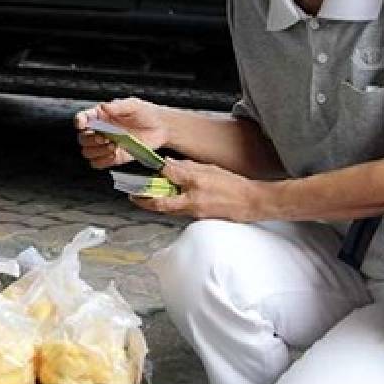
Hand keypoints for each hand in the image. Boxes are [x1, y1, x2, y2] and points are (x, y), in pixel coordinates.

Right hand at [74, 97, 169, 169]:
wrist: (160, 128)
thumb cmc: (145, 113)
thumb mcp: (132, 105)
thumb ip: (117, 106)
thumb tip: (104, 107)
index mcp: (100, 115)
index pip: (82, 118)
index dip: (79, 121)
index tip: (83, 124)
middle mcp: (100, 131)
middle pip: (82, 139)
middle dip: (91, 140)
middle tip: (106, 137)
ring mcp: (105, 145)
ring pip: (87, 152)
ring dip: (97, 151)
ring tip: (112, 146)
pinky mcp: (113, 157)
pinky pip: (98, 164)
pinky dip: (102, 161)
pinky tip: (113, 155)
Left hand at [131, 158, 261, 221]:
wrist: (250, 202)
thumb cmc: (233, 184)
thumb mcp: (209, 168)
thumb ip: (188, 167)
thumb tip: (169, 165)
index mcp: (195, 180)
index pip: (167, 173)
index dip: (154, 170)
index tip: (146, 167)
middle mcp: (193, 197)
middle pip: (160, 202)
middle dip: (143, 200)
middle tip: (133, 195)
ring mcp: (195, 211)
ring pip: (168, 209)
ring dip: (155, 204)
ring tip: (145, 198)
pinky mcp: (198, 218)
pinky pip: (179, 213)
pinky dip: (171, 207)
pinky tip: (170, 200)